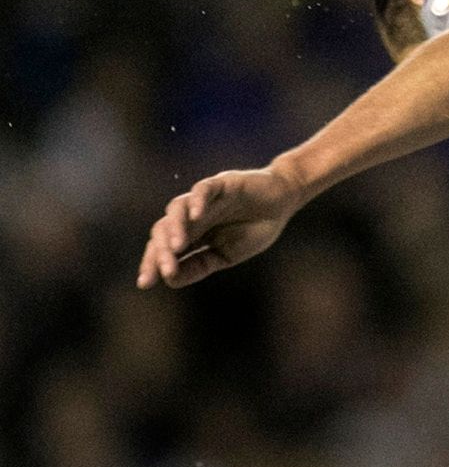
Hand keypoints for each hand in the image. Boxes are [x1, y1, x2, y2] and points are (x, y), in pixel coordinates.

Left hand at [135, 168, 304, 288]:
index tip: (145, 283)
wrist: (284, 200)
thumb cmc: (256, 227)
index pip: (162, 248)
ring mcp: (205, 199)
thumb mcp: (227, 255)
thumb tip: (170, 280)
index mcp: (191, 234)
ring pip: (176, 209)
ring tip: (177, 246)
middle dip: (160, 251)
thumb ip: (200, 265)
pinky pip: (203, 189)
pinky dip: (197, 201)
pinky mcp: (222, 183)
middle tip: (165, 270)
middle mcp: (192, 216)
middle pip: (162, 230)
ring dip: (174, 228)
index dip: (152, 264)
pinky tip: (196, 215)